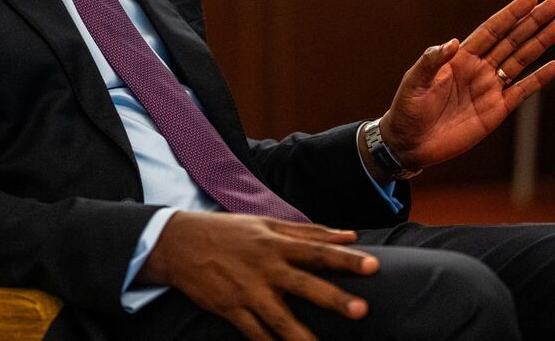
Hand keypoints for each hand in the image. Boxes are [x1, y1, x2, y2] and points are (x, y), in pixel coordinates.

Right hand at [138, 211, 377, 340]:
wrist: (180, 244)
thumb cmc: (229, 231)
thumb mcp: (266, 224)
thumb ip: (309, 231)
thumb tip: (349, 235)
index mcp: (276, 243)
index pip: (318, 251)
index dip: (347, 259)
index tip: (374, 266)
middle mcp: (265, 267)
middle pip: (306, 285)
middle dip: (334, 299)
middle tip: (362, 310)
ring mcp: (248, 292)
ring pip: (281, 320)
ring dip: (304, 337)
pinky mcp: (231, 310)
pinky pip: (255, 335)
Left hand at [378, 0, 554, 171]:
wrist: (411, 143)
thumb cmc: (408, 108)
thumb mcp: (414, 81)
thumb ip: (432, 60)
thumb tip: (454, 42)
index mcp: (460, 58)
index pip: (491, 30)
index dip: (510, 15)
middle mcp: (479, 69)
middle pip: (512, 40)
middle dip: (533, 22)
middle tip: (554, 4)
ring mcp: (489, 89)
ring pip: (521, 61)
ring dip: (540, 43)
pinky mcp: (496, 110)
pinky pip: (522, 91)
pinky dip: (538, 79)